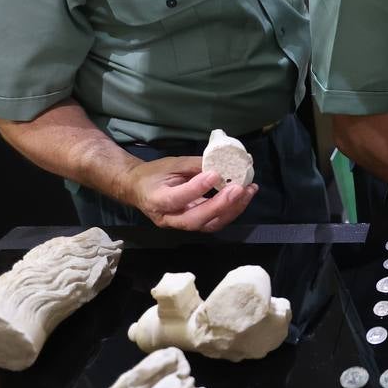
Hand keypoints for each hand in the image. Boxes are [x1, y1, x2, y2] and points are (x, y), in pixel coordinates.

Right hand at [125, 155, 256, 230]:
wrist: (138, 189)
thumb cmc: (154, 174)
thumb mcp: (171, 164)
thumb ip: (194, 165)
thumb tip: (221, 162)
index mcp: (157, 200)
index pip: (177, 198)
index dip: (197, 188)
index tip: (215, 174)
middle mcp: (168, 218)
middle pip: (195, 219)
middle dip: (219, 205)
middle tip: (238, 188)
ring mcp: (181, 225)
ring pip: (208, 225)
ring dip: (231, 210)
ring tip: (248, 191)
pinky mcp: (194, 225)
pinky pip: (214, 223)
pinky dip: (231, 211)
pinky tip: (243, 197)